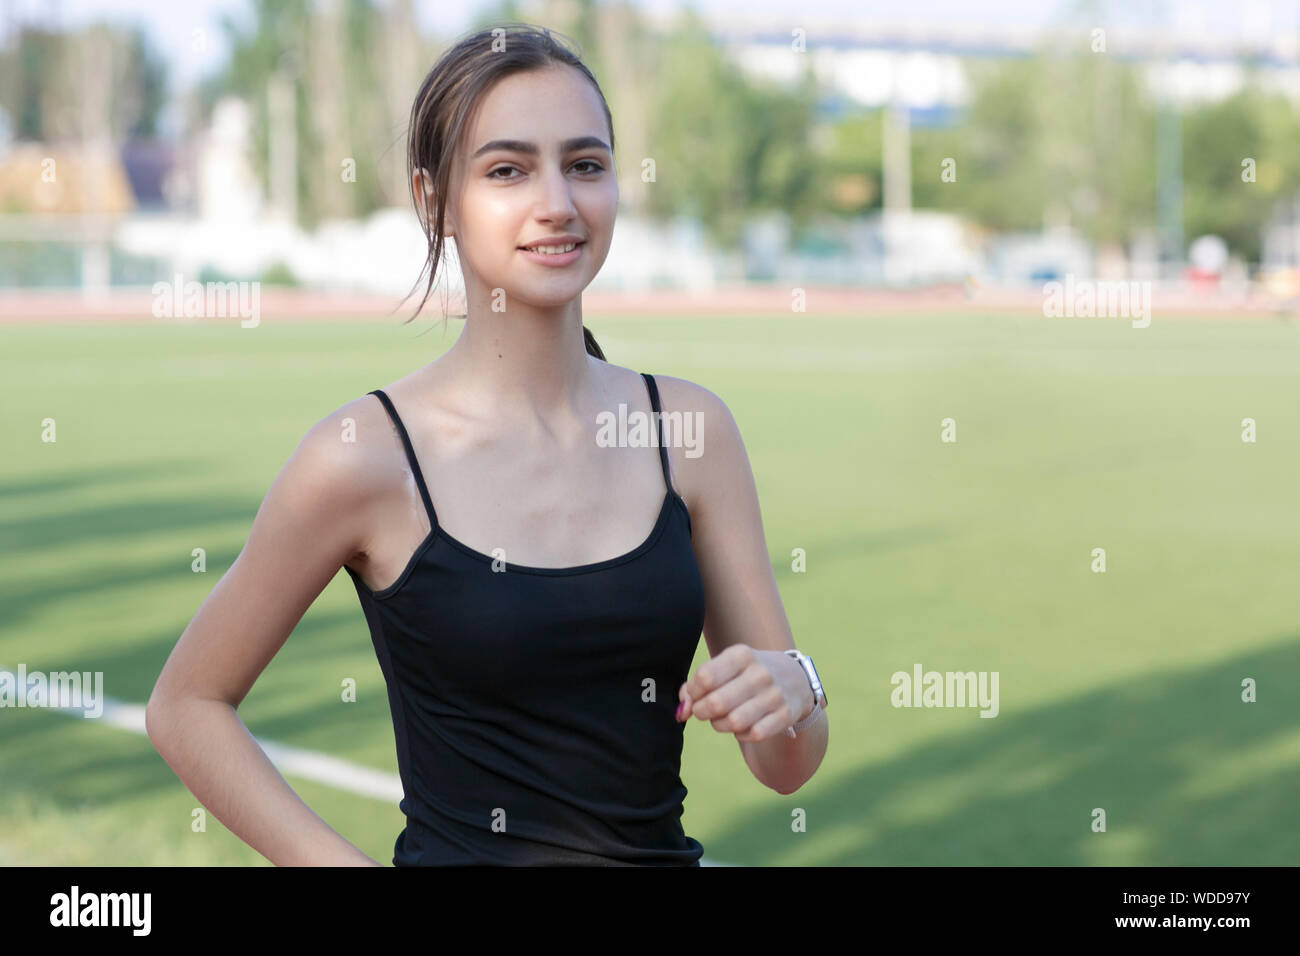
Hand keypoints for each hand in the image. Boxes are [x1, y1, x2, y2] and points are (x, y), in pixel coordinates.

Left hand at [675, 645, 813, 742]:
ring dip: (718, 725)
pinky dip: (741, 734)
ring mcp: (774, 695)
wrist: (794, 678)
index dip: (692, 692)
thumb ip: (697, 684)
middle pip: (716, 703)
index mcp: (742, 655)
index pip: (705, 677)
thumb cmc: (746, 674)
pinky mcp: (785, 715)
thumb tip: (681, 711)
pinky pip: (754, 734)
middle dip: (701, 711)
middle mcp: (760, 673)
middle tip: (702, 711)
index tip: (694, 695)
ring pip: (733, 722)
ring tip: (719, 719)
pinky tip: (740, 726)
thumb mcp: (725, 667)